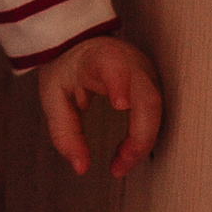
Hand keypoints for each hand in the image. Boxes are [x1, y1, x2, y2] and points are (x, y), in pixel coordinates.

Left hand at [36, 32, 163, 180]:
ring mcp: (145, 73)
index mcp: (100, 58)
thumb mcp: (54, 97)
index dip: (120, 83)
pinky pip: (155, 115)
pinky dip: (143, 138)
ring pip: (157, 111)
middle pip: (147, 99)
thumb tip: (81, 167)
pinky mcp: (152, 85)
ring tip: (119, 166)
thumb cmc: (68, 68)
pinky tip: (127, 154)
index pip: (114, 66)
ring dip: (142, 144)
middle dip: (138, 138)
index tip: (120, 104)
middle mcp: (130, 63)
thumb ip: (64, 132)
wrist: (82, 45)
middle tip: (118, 166)